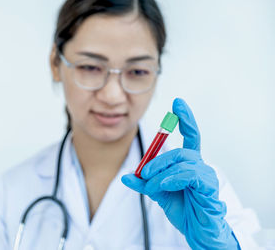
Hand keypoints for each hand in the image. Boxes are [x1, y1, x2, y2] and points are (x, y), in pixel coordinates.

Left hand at [122, 98, 238, 248]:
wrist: (198, 231)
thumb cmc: (183, 208)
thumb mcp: (157, 193)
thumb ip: (143, 183)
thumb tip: (125, 176)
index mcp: (188, 162)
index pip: (189, 134)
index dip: (185, 118)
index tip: (177, 102)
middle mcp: (199, 164)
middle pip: (177, 151)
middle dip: (157, 161)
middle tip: (144, 173)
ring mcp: (206, 175)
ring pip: (181, 162)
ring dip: (162, 173)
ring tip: (153, 186)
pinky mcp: (208, 186)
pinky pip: (189, 174)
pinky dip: (173, 178)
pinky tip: (165, 185)